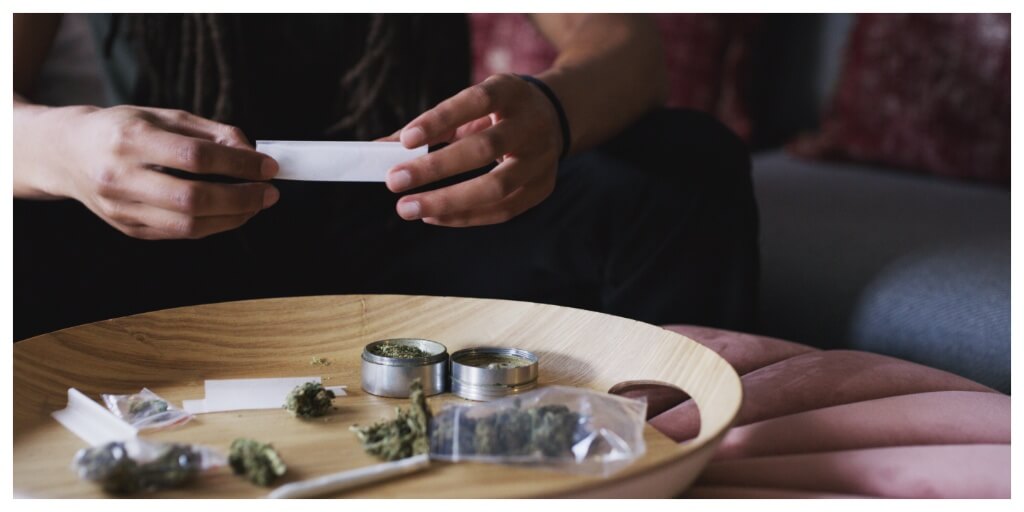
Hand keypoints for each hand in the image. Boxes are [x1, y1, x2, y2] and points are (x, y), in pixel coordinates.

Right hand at [46, 105, 278, 238]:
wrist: (67, 153)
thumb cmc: (122, 129)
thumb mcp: (164, 116)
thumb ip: (210, 131)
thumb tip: (252, 151)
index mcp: (130, 139)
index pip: (195, 157)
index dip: (238, 164)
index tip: (268, 166)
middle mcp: (122, 176)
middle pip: (193, 199)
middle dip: (241, 198)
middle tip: (269, 193)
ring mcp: (122, 208)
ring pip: (188, 225)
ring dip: (233, 218)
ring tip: (256, 205)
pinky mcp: (128, 228)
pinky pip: (179, 234)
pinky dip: (213, 226)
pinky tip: (231, 213)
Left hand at [384, 74, 562, 226]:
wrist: (557, 117)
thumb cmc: (499, 111)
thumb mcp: (470, 105)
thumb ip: (429, 126)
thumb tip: (379, 148)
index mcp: (511, 93)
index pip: (475, 102)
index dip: (440, 120)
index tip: (405, 140)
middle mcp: (531, 125)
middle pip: (485, 149)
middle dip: (436, 168)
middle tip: (394, 181)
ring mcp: (541, 160)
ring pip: (496, 187)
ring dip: (448, 201)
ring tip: (407, 208)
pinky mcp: (542, 188)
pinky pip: (502, 211)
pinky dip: (465, 216)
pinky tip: (433, 216)